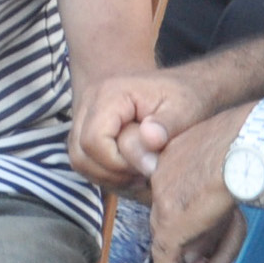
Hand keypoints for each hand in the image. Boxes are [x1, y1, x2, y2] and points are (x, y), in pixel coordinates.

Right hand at [68, 68, 215, 191]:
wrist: (180, 86)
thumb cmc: (184, 97)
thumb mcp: (185, 109)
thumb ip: (167, 126)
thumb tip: (150, 139)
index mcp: (110, 94)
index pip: (94, 141)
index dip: (118, 164)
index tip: (148, 166)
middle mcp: (89, 103)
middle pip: (80, 154)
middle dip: (113, 174)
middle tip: (145, 174)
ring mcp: (83, 116)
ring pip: (79, 160)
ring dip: (108, 176)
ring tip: (139, 173)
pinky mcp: (86, 130)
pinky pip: (84, 161)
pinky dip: (106, 174)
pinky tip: (132, 171)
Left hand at [144, 107, 247, 262]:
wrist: (250, 146)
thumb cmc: (253, 145)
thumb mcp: (231, 160)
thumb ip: (218, 182)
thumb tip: (221, 210)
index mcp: (176, 150)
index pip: (174, 190)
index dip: (186, 217)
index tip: (195, 234)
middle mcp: (163, 173)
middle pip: (167, 215)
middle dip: (185, 243)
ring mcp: (164, 198)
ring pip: (170, 238)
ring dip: (186, 262)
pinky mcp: (172, 222)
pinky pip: (167, 254)